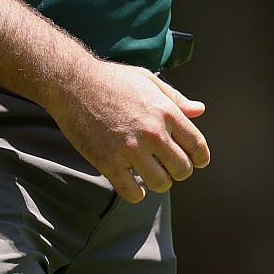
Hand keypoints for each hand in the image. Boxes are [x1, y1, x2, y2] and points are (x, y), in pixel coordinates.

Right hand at [46, 58, 209, 202]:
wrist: (73, 83)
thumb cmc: (113, 80)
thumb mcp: (149, 81)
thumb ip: (176, 99)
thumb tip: (200, 111)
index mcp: (165, 111)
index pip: (197, 146)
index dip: (200, 158)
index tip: (196, 161)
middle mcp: (152, 132)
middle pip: (182, 169)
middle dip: (179, 171)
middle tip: (170, 167)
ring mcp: (129, 149)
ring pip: (160, 184)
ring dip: (159, 182)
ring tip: (151, 174)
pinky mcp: (107, 162)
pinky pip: (132, 192)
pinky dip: (137, 194)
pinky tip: (134, 185)